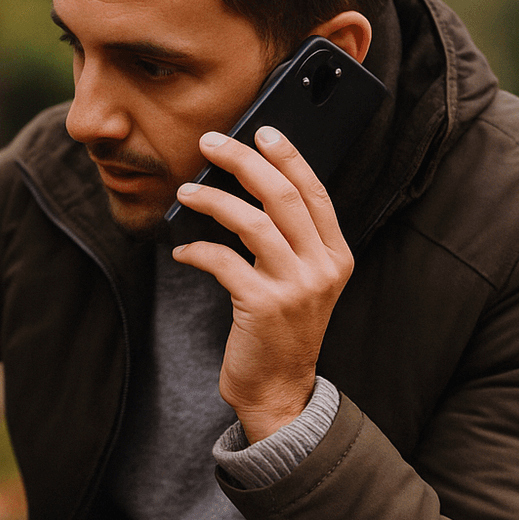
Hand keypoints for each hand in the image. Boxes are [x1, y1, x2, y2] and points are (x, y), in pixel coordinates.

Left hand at [171, 126, 352, 441]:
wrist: (279, 389)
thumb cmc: (279, 329)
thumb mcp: (298, 282)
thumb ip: (287, 241)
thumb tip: (248, 189)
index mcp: (336, 255)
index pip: (315, 192)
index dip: (289, 157)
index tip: (262, 130)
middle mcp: (323, 267)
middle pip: (283, 197)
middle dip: (244, 161)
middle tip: (210, 143)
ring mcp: (296, 287)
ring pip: (253, 222)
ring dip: (213, 200)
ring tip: (185, 192)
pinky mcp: (263, 306)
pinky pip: (224, 261)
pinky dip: (197, 251)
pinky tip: (182, 252)